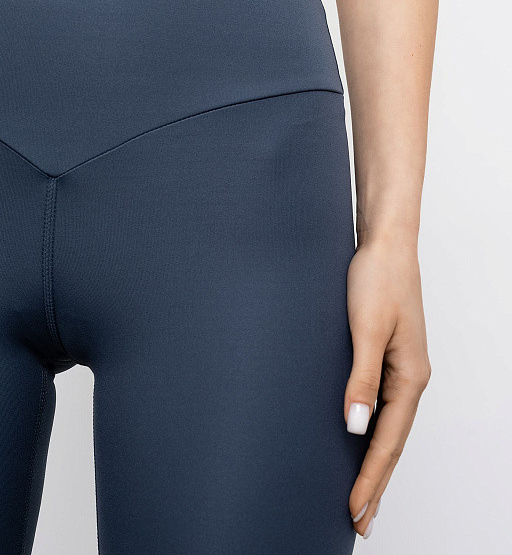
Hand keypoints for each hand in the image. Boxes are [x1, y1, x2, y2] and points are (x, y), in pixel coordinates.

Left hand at [344, 235, 430, 538]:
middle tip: (360, 520)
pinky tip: (362, 440)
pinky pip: (383, 406)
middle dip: (377, 482)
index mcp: (410, 376)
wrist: (385, 244)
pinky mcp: (388, 356)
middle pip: (393, 441)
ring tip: (362, 493)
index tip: (356, 512)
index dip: (371, 478)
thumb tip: (355, 427)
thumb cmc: (378, 279)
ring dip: (375, 461)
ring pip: (389, 426)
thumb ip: (361, 379)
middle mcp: (410, 377)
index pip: (389, 441)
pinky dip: (373, 432)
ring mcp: (401, 368)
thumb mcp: (366, 329)